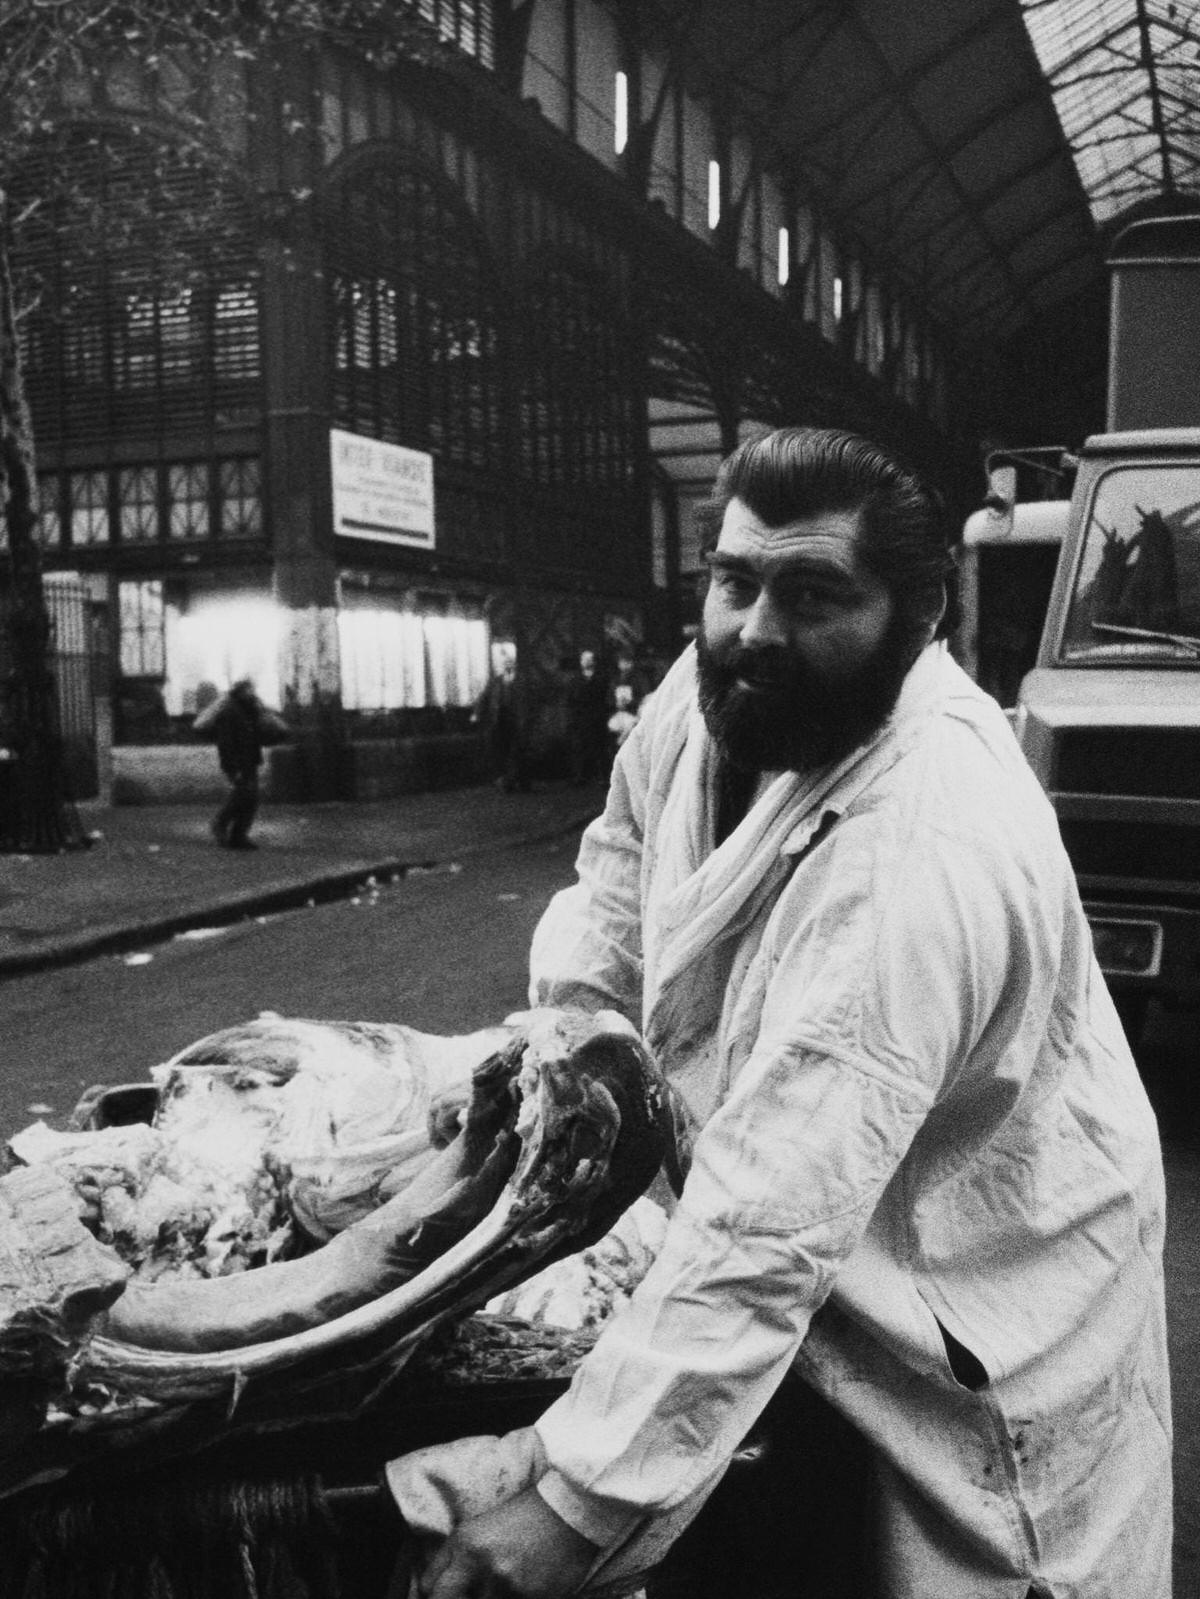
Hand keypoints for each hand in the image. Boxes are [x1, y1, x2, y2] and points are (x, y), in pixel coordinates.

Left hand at [418, 1485, 598, 1598]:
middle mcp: (481, 1567)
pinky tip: (524, 1585)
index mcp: (464, 1544)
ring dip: (490, 1597)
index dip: (431, 1596)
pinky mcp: (531, 1598)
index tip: (438, 1595)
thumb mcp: (480, 1527)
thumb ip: (453, 1557)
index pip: (429, 1587)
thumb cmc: (523, 1514)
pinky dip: (515, 1598)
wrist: (568, 1509)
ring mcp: (507, 1585)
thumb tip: (428, 1589)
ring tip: (507, 1578)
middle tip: (471, 1591)